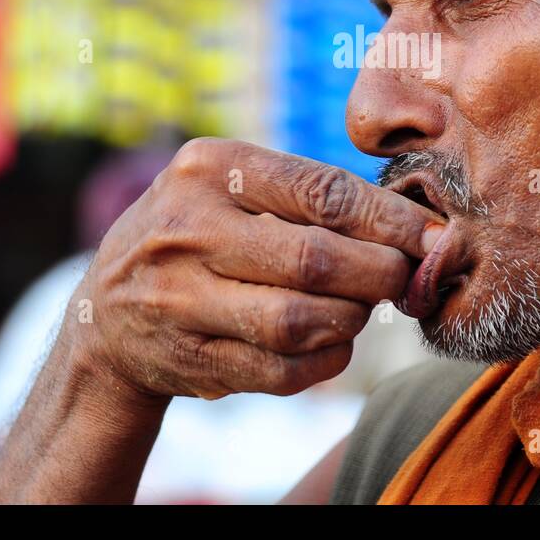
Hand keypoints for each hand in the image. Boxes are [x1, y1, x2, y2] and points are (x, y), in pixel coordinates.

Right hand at [67, 138, 444, 405]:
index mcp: (207, 168)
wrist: (106, 313)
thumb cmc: (199, 234)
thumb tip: (415, 228)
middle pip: (316, 261)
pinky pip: (281, 371)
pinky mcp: (186, 358)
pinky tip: (334, 342)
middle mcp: (186, 229)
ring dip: (352, 320)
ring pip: (299, 322)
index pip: (321, 192)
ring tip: (363, 307)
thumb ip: (309, 196)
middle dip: (380, 273)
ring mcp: (179, 299)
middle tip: (406, 278)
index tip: (433, 236)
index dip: (390, 220)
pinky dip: (326, 361)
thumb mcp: (230, 186)